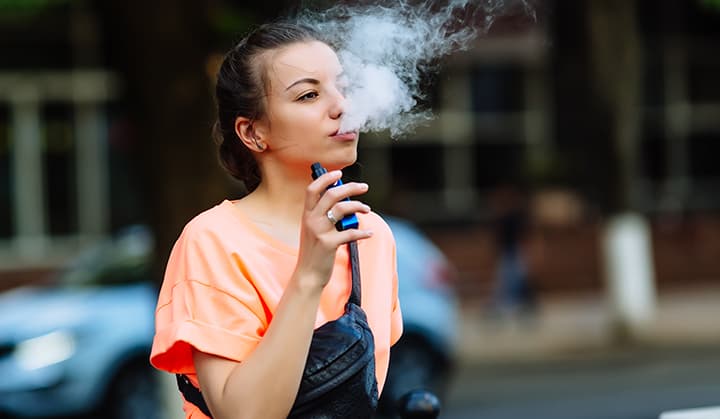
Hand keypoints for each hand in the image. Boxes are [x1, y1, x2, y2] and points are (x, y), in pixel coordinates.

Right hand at [294, 170, 372, 290]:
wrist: (308, 274)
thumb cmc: (314, 251)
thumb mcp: (313, 230)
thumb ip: (323, 215)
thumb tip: (343, 201)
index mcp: (307, 214)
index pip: (312, 189)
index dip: (325, 178)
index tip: (339, 173)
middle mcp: (311, 220)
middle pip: (332, 194)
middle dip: (350, 187)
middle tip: (364, 187)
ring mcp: (320, 231)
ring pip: (342, 209)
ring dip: (358, 206)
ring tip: (367, 209)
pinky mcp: (329, 244)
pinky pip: (350, 233)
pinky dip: (363, 232)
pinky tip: (370, 233)